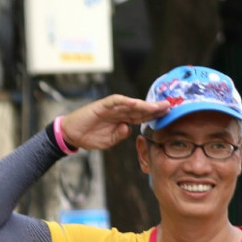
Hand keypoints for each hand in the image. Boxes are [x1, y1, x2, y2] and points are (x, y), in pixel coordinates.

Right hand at [58, 94, 178, 150]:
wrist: (72, 134)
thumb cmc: (90, 137)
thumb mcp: (110, 140)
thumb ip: (120, 134)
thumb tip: (128, 128)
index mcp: (123, 119)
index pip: (142, 116)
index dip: (155, 116)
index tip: (169, 116)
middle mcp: (119, 112)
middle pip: (141, 109)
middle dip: (155, 108)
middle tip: (170, 106)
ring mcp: (111, 108)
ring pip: (131, 104)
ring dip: (145, 104)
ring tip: (158, 106)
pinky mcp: (100, 106)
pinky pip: (114, 102)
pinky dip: (125, 101)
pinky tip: (136, 103)